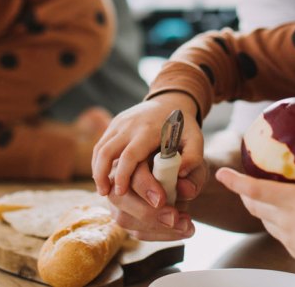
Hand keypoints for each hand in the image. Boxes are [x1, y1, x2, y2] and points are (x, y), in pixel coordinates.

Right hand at [92, 93, 205, 239]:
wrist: (171, 101)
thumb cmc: (183, 126)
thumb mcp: (196, 139)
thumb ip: (193, 158)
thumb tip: (181, 179)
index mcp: (149, 130)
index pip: (130, 155)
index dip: (123, 176)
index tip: (120, 193)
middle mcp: (130, 125)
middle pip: (107, 151)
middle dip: (103, 175)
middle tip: (106, 194)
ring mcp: (119, 123)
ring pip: (100, 148)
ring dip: (98, 170)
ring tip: (103, 190)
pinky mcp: (114, 124)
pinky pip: (101, 145)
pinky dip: (98, 162)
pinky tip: (104, 177)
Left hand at [216, 129, 294, 284]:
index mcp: (293, 203)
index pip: (255, 190)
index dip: (235, 181)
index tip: (220, 173)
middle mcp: (286, 221)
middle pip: (253, 205)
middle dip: (243, 192)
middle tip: (239, 181)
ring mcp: (289, 238)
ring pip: (264, 220)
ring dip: (258, 207)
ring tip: (260, 195)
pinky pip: (277, 233)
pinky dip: (274, 221)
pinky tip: (285, 215)